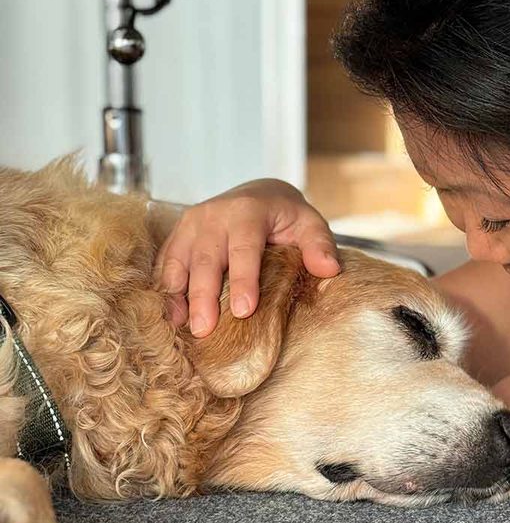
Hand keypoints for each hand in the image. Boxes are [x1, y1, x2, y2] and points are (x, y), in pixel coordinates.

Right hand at [153, 178, 339, 335]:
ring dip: (178, 295)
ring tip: (182, 326)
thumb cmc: (285, 215)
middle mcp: (214, 215)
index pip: (244, 248)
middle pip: (206, 259)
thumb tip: (329, 269)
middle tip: (204, 330)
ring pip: (180, 261)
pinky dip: (167, 289)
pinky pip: (167, 263)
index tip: (244, 311)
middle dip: (204, 295)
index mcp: (247, 210)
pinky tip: (170, 316)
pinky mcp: (178, 235)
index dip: (243, 279)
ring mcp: (191, 224)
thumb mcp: (309, 223)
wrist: (257, 193)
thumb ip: (320, 244)